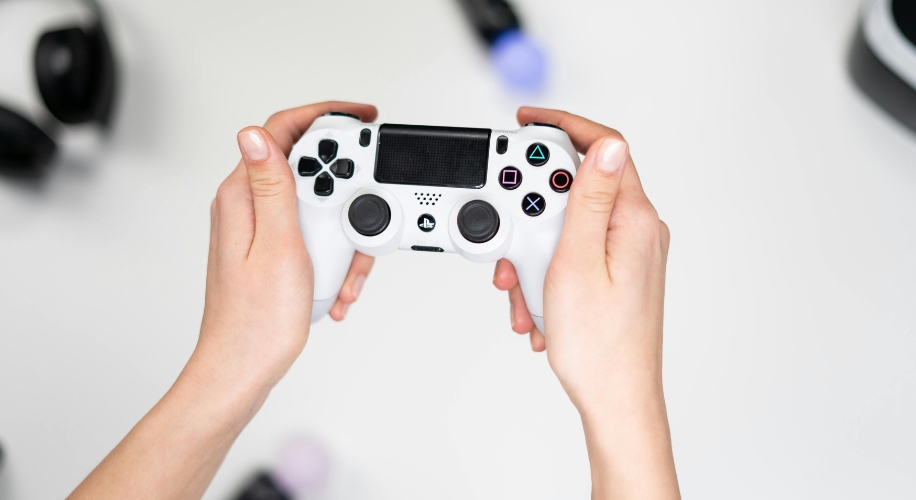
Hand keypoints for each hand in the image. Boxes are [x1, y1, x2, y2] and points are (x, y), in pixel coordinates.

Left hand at [69, 102, 378, 499]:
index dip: (324, 116)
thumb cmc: (255, 322)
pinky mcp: (273, 250)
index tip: (361, 117)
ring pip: (317, 208)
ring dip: (342, 236)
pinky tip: (336, 285)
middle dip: (344, 195)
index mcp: (243, 197)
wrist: (242, 370)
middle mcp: (247, 207)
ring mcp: (260, 229)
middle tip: (360, 217)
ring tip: (345, 271)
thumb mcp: (278, 247)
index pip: (280, 132)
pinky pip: (313, 236)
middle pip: (309, 171)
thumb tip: (256, 133)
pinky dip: (333, 256)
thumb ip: (273, 187)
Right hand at [493, 107, 678, 498]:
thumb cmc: (598, 346)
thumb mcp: (577, 262)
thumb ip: (588, 199)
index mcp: (633, 220)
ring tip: (520, 285)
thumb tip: (605, 144)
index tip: (527, 120)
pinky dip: (546, 269)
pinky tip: (535, 301)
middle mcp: (637, 231)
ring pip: (567, 226)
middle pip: (575, 189)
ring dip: (533, 250)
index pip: (603, 147)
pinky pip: (574, 253)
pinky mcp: (617, 273)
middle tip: (508, 234)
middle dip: (531, 211)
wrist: (615, 400)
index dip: (562, 126)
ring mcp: (628, 253)